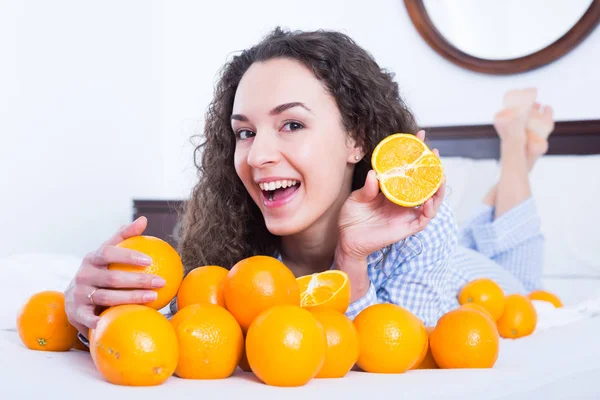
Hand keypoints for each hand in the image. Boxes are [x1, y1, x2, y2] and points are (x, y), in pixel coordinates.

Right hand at [64, 217, 165, 335]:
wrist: (74, 299)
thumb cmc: (99, 271)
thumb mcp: (107, 254)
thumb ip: (124, 237)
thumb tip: (143, 219)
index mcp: (91, 259)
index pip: (108, 253)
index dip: (128, 256)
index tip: (149, 260)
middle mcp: (83, 275)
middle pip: (112, 278)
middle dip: (138, 280)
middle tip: (161, 282)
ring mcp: (78, 294)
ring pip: (107, 297)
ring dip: (132, 298)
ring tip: (154, 298)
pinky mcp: (77, 313)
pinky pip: (91, 318)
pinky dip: (102, 321)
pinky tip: (121, 321)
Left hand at [337, 130, 445, 261]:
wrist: (347, 239)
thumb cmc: (352, 217)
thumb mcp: (357, 198)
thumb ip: (367, 188)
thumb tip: (374, 174)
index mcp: (392, 190)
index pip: (408, 169)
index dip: (415, 153)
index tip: (420, 136)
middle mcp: (403, 201)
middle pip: (424, 183)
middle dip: (432, 168)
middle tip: (434, 153)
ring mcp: (406, 214)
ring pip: (431, 200)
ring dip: (438, 188)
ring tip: (440, 176)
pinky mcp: (407, 228)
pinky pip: (423, 219)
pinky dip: (430, 210)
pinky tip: (429, 200)